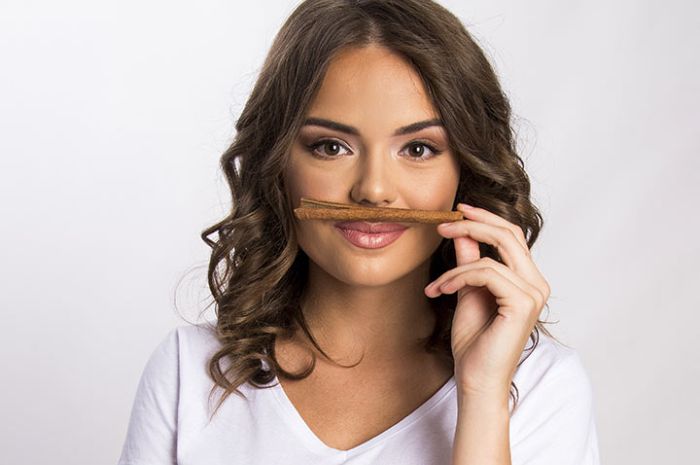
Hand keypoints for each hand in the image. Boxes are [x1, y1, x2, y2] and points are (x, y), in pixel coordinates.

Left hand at [424, 203, 550, 399]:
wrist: (476, 380)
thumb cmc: (474, 343)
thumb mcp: (466, 292)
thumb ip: (468, 262)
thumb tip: (462, 231)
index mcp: (527, 280)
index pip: (511, 236)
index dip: (485, 219)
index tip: (456, 212)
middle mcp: (536, 284)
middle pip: (509, 235)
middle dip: (473, 223)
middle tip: (442, 224)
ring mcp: (533, 294)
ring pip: (493, 256)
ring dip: (456, 267)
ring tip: (437, 285)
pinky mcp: (523, 304)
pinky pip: (487, 273)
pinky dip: (459, 277)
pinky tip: (442, 290)